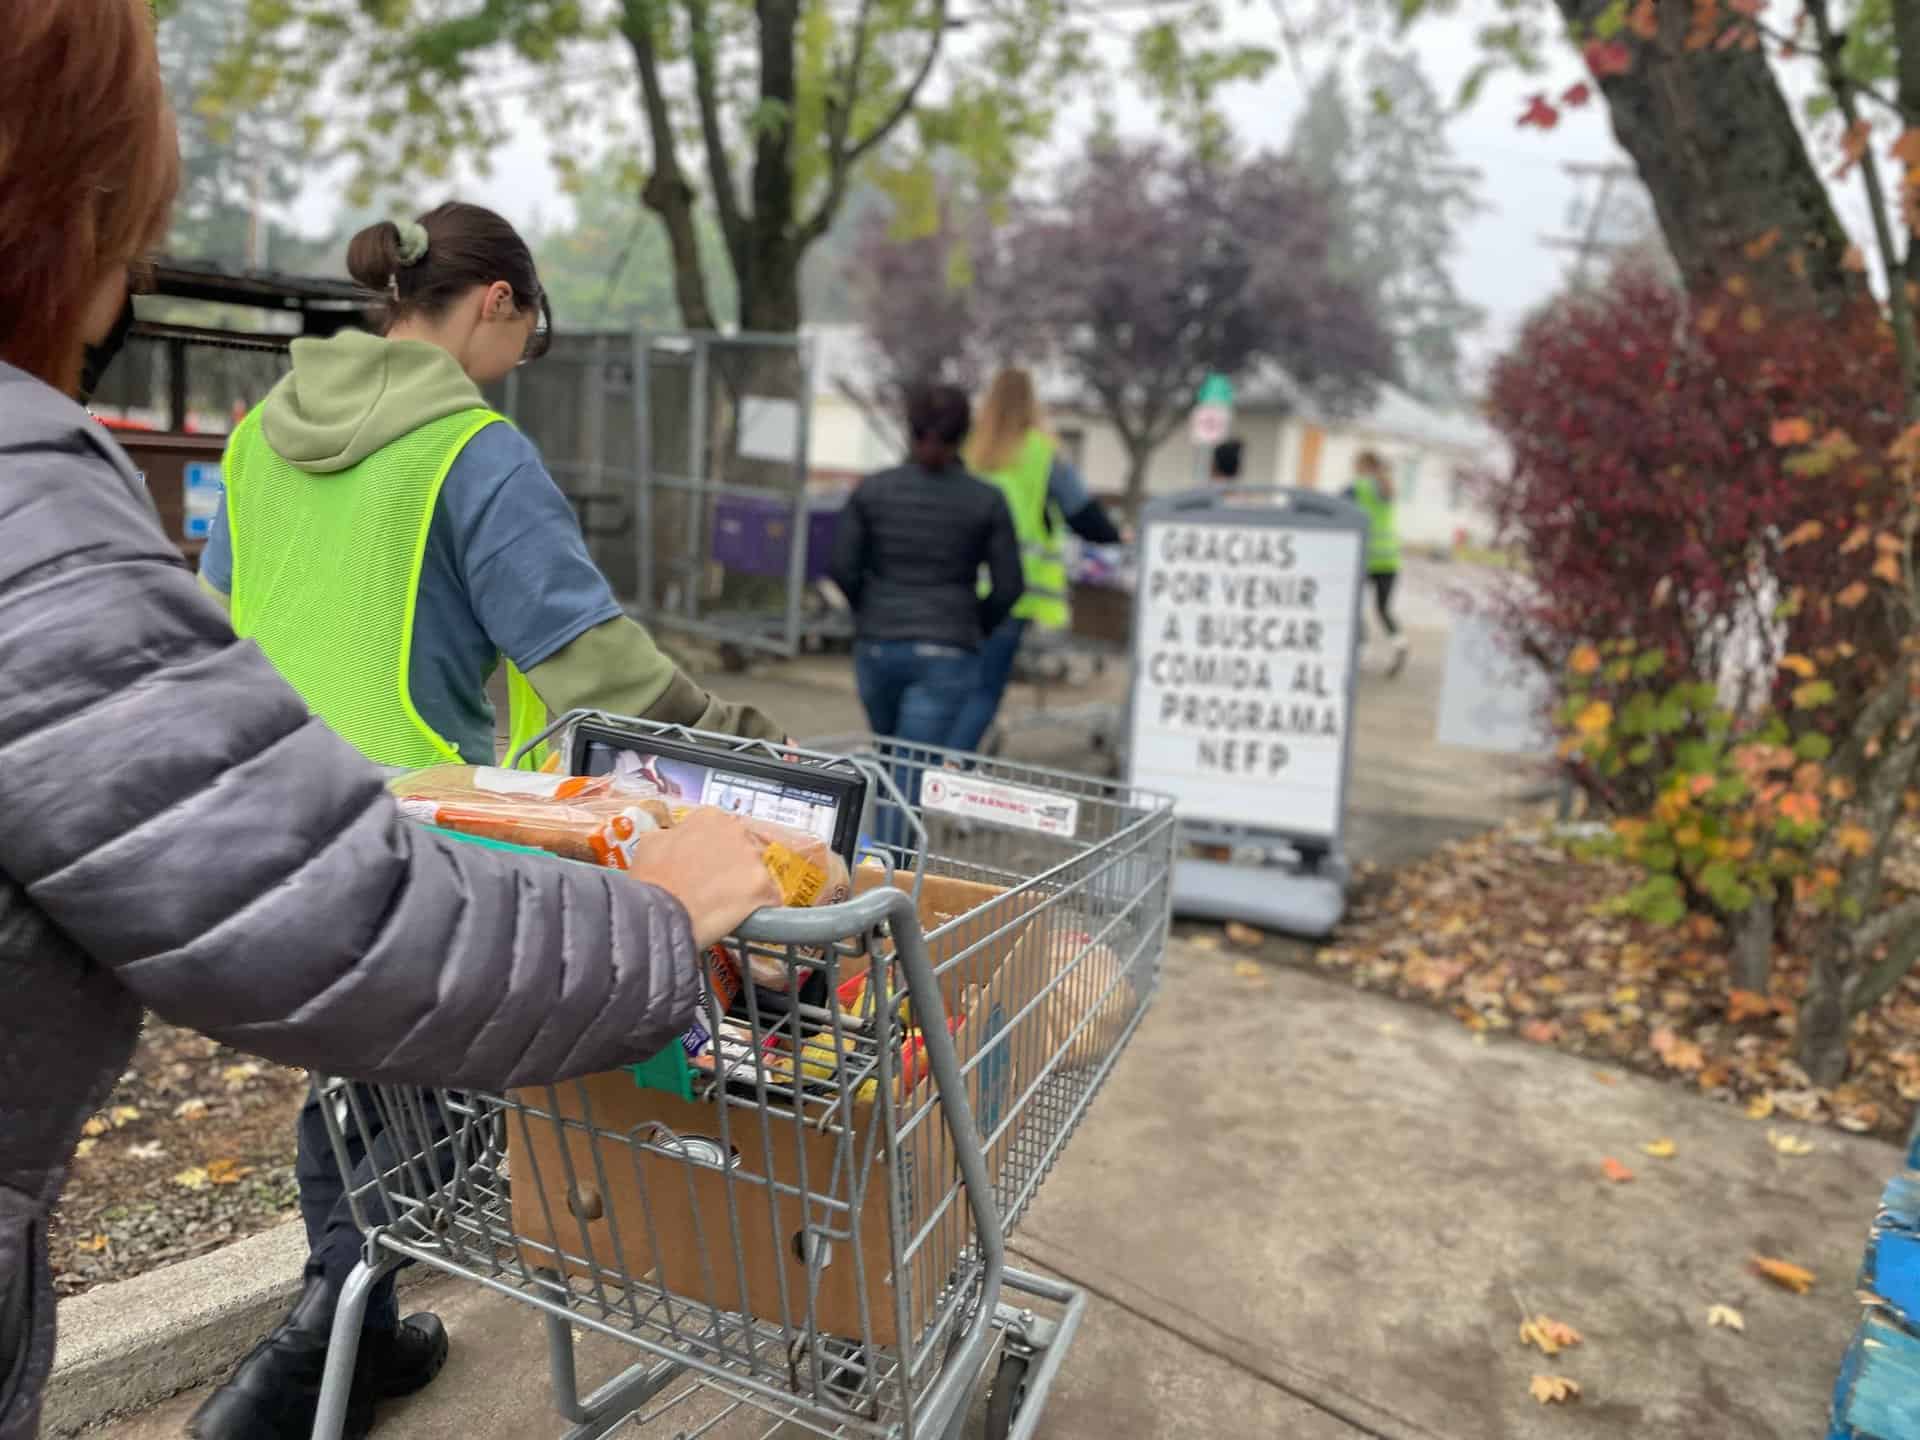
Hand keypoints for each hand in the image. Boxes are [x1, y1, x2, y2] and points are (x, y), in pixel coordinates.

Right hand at [625, 807, 782, 947]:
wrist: (657, 913)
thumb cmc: (650, 881)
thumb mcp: (651, 843)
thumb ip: (674, 835)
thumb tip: (678, 839)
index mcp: (710, 817)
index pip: (725, 832)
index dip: (717, 853)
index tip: (709, 869)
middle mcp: (736, 831)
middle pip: (746, 850)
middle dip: (737, 868)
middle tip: (718, 889)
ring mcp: (752, 858)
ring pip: (759, 874)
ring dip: (749, 888)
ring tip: (728, 907)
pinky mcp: (763, 886)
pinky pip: (771, 899)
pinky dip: (762, 909)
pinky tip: (746, 919)